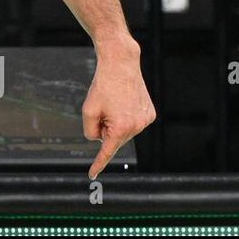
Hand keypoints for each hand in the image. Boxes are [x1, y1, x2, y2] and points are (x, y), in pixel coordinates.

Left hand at [82, 35, 155, 178]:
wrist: (121, 64)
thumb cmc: (102, 86)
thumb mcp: (88, 110)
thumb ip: (90, 131)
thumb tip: (100, 140)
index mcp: (121, 127)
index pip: (107, 151)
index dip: (98, 164)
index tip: (92, 174)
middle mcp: (137, 126)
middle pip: (113, 138)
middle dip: (105, 128)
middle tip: (104, 108)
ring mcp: (146, 120)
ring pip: (123, 132)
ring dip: (115, 122)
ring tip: (114, 103)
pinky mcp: (150, 114)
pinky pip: (132, 123)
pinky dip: (125, 117)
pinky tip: (123, 102)